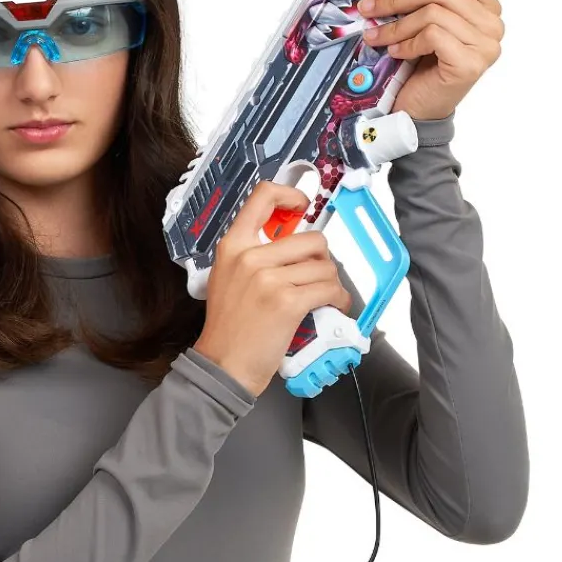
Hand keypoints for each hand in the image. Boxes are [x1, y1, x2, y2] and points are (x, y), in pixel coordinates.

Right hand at [193, 181, 354, 397]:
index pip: (263, 196)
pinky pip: (330, 289)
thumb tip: (293, 245)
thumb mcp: (227, 280)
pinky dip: (338, 299)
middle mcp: (250, 257)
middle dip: (322, 259)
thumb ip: (252, 256)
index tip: (302, 206)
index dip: (291, 195)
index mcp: (233, 247)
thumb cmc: (228, 329)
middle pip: (311, 239)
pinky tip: (332, 307)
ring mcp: (269, 280)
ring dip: (331, 283)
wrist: (222, 366)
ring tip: (322, 297)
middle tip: (315, 276)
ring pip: (325, 266)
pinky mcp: (288, 302)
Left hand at [358, 0, 503, 122]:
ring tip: (376, 37)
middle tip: (369, 7)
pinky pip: (432, 35)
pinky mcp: (469, 63)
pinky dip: (406, 43)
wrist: (420, 111)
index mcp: (487, 5)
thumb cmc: (422, 66)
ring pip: (433, 12)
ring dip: (396, 25)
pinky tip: (396, 53)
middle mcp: (492, 22)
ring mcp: (485, 44)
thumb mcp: (427, 24)